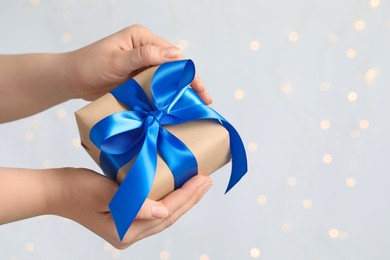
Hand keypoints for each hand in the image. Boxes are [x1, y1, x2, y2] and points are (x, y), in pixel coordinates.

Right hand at [47, 168, 211, 248]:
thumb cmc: (77, 190)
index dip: (187, 195)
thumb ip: (134, 206)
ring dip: (183, 198)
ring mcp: (129, 226)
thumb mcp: (104, 194)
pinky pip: (155, 208)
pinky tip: (178, 185)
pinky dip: (169, 196)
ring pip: (165, 213)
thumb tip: (165, 213)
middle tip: (208, 180)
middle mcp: (131, 233)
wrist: (56, 190)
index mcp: (126, 231)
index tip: (203, 179)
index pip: (166, 212)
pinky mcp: (127, 215)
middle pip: (170, 216)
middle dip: (191, 198)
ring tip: (200, 183)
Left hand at [67, 24, 211, 103]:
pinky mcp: (138, 78)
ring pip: (167, 78)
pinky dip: (166, 96)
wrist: (72, 79)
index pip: (172, 54)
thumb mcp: (117, 59)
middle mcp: (145, 49)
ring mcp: (142, 64)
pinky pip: (156, 87)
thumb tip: (176, 54)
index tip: (199, 88)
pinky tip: (176, 107)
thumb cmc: (89, 65)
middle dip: (190, 83)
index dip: (187, 71)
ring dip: (180, 91)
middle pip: (174, 66)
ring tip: (196, 107)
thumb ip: (144, 55)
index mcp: (142, 38)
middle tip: (205, 101)